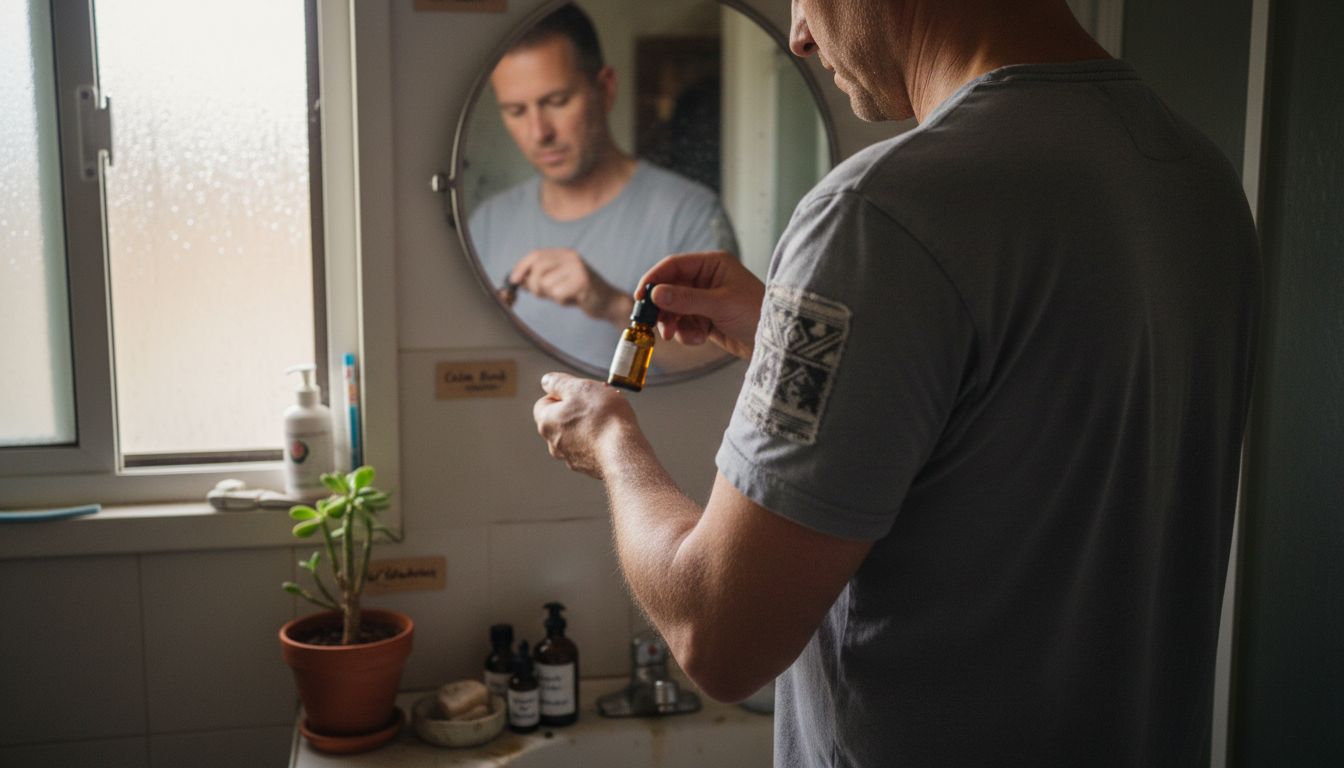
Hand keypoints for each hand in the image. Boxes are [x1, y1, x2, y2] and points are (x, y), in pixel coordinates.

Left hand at [510, 249, 632, 324]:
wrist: (608, 303)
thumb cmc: (580, 294)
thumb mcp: (557, 283)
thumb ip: (539, 279)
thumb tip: (516, 280)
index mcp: (564, 254)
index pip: (535, 255)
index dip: (521, 267)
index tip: (513, 280)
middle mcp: (571, 257)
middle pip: (538, 268)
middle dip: (533, 285)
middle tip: (541, 295)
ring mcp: (578, 269)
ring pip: (546, 284)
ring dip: (551, 296)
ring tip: (565, 296)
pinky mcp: (583, 283)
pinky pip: (558, 294)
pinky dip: (562, 301)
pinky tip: (573, 300)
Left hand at [533, 372, 637, 478]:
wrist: (623, 453)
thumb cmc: (603, 418)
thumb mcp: (579, 387)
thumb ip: (558, 382)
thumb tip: (547, 381)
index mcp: (547, 422)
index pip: (545, 402)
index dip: (563, 393)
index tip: (581, 391)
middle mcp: (554, 443)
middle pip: (562, 418)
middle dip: (579, 408)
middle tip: (599, 400)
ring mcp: (571, 457)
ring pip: (577, 433)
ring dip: (590, 423)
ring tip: (611, 416)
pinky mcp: (588, 467)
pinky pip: (591, 447)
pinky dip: (599, 439)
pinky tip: (615, 433)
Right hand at [637, 251, 764, 359]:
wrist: (778, 342)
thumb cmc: (756, 314)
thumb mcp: (720, 304)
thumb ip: (686, 299)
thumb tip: (655, 293)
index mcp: (712, 264)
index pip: (674, 266)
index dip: (654, 279)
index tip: (640, 297)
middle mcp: (707, 279)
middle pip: (670, 289)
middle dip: (663, 308)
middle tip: (655, 325)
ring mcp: (706, 299)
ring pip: (675, 309)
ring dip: (675, 324)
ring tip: (681, 336)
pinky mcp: (707, 318)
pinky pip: (685, 323)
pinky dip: (688, 333)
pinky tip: (700, 338)